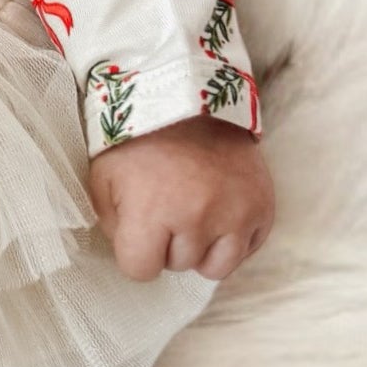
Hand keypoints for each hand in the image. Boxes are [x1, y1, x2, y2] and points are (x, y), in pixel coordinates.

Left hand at [87, 114, 273, 283]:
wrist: (190, 95)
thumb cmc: (140, 137)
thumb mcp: (104, 177)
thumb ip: (112, 224)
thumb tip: (131, 255)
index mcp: (152, 211)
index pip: (140, 270)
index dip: (135, 251)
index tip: (138, 226)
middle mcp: (197, 217)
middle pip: (177, 266)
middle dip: (167, 243)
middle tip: (166, 204)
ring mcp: (235, 213)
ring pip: (215, 267)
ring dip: (201, 247)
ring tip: (193, 212)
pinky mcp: (262, 206)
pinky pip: (246, 250)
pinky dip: (231, 238)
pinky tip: (218, 211)